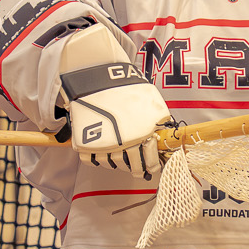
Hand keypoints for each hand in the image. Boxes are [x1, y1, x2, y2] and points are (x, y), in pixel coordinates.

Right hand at [64, 63, 169, 178]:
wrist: (97, 78)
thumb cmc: (124, 87)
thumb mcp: (150, 101)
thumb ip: (158, 119)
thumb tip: (164, 131)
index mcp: (141, 133)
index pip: (149, 159)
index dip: (153, 165)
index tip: (153, 168)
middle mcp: (123, 142)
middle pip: (132, 165)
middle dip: (137, 169)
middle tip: (139, 170)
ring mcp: (103, 144)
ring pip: (113, 164)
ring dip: (119, 165)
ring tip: (122, 161)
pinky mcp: (85, 143)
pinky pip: (92, 160)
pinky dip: (99, 161)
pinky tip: (105, 156)